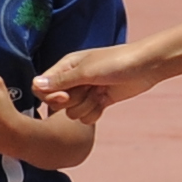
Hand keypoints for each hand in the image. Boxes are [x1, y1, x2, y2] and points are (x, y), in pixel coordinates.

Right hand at [33, 45, 156, 120]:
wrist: (146, 67)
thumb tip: (35, 84)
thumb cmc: (116, 62)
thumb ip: (60, 81)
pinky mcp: (98, 103)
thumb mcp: (86, 71)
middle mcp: (72, 80)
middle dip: (73, 101)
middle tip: (89, 89)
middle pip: (57, 104)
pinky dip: (95, 112)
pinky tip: (105, 101)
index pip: (42, 88)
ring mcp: (85, 92)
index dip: (50, 96)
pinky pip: (86, 118)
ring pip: (72, 114)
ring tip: (101, 92)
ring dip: (87, 106)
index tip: (64, 96)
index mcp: (66, 67)